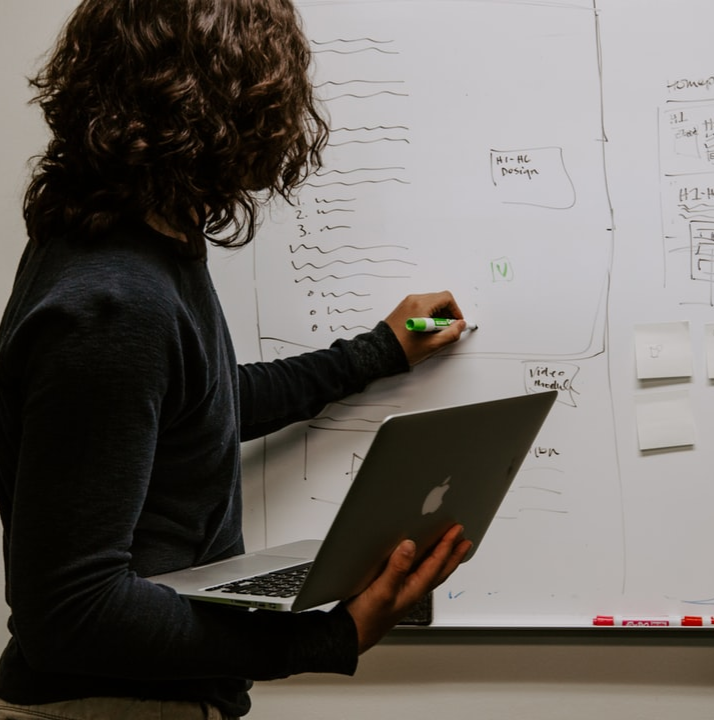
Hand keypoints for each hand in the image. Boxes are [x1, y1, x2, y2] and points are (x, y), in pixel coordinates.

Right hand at [345, 525, 472, 653]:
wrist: (352, 635)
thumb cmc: (367, 619)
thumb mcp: (382, 590)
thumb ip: (397, 568)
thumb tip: (410, 546)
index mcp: (414, 589)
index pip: (436, 564)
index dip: (447, 545)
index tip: (456, 531)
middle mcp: (413, 590)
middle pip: (441, 570)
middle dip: (454, 554)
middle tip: (464, 539)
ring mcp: (406, 592)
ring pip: (432, 573)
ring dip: (444, 560)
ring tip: (452, 549)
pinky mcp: (395, 591)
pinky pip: (419, 575)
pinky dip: (427, 565)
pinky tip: (420, 561)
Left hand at [384, 291, 469, 365]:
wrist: (381, 352)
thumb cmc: (402, 348)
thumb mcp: (432, 344)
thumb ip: (451, 334)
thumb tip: (460, 326)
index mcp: (420, 305)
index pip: (446, 298)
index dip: (456, 310)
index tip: (457, 322)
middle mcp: (413, 300)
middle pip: (439, 300)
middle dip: (447, 313)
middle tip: (447, 329)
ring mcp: (407, 303)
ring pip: (430, 303)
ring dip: (438, 315)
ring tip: (435, 332)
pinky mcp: (403, 309)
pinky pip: (421, 307)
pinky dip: (428, 315)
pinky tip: (426, 330)